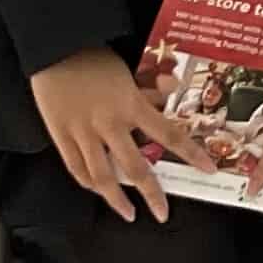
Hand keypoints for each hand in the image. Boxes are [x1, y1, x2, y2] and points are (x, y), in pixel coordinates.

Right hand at [29, 46, 216, 223]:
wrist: (54, 48)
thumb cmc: (95, 58)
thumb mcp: (130, 72)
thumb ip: (150, 90)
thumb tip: (174, 90)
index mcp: (133, 105)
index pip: (170, 135)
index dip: (191, 154)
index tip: (208, 170)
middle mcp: (110, 123)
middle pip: (135, 167)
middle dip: (152, 194)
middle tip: (162, 213)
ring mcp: (83, 132)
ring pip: (102, 176)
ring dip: (116, 199)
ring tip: (128, 214)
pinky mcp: (60, 135)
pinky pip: (75, 166)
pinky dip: (88, 183)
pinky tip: (98, 191)